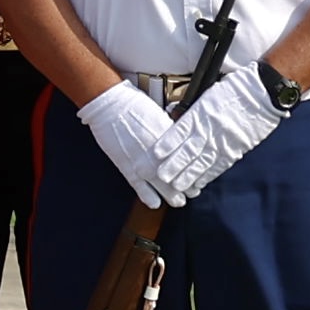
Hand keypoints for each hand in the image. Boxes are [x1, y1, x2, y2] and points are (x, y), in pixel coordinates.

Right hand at [71, 81, 185, 207]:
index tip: (199, 176)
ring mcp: (144, 165)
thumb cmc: (134, 106)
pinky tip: (155, 204)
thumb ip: (172, 133)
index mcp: (171, 141)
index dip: (195, 172)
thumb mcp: (161, 117)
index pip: (189, 163)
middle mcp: (160, 156)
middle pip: (180, 179)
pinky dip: (150, 198)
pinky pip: (141, 189)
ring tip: (179, 201)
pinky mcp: (129, 169)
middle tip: (193, 192)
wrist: (111, 106)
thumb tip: (180, 142)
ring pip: (164, 188)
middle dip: (188, 188)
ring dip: (173, 197)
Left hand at [149, 65, 285, 209]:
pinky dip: (208, 175)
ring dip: (188, 175)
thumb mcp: (208, 94)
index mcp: (203, 112)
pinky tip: (198, 183)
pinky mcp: (236, 149)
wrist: (264, 93)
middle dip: (174, 165)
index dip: (168, 144)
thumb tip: (177, 122)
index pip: (181, 131)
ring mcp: (225, 141)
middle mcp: (212, 128)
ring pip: (202, 161)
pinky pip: (219, 165)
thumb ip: (194, 111)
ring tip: (176, 185)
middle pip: (189, 150)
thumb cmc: (235, 90)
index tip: (156, 154)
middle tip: (161, 176)